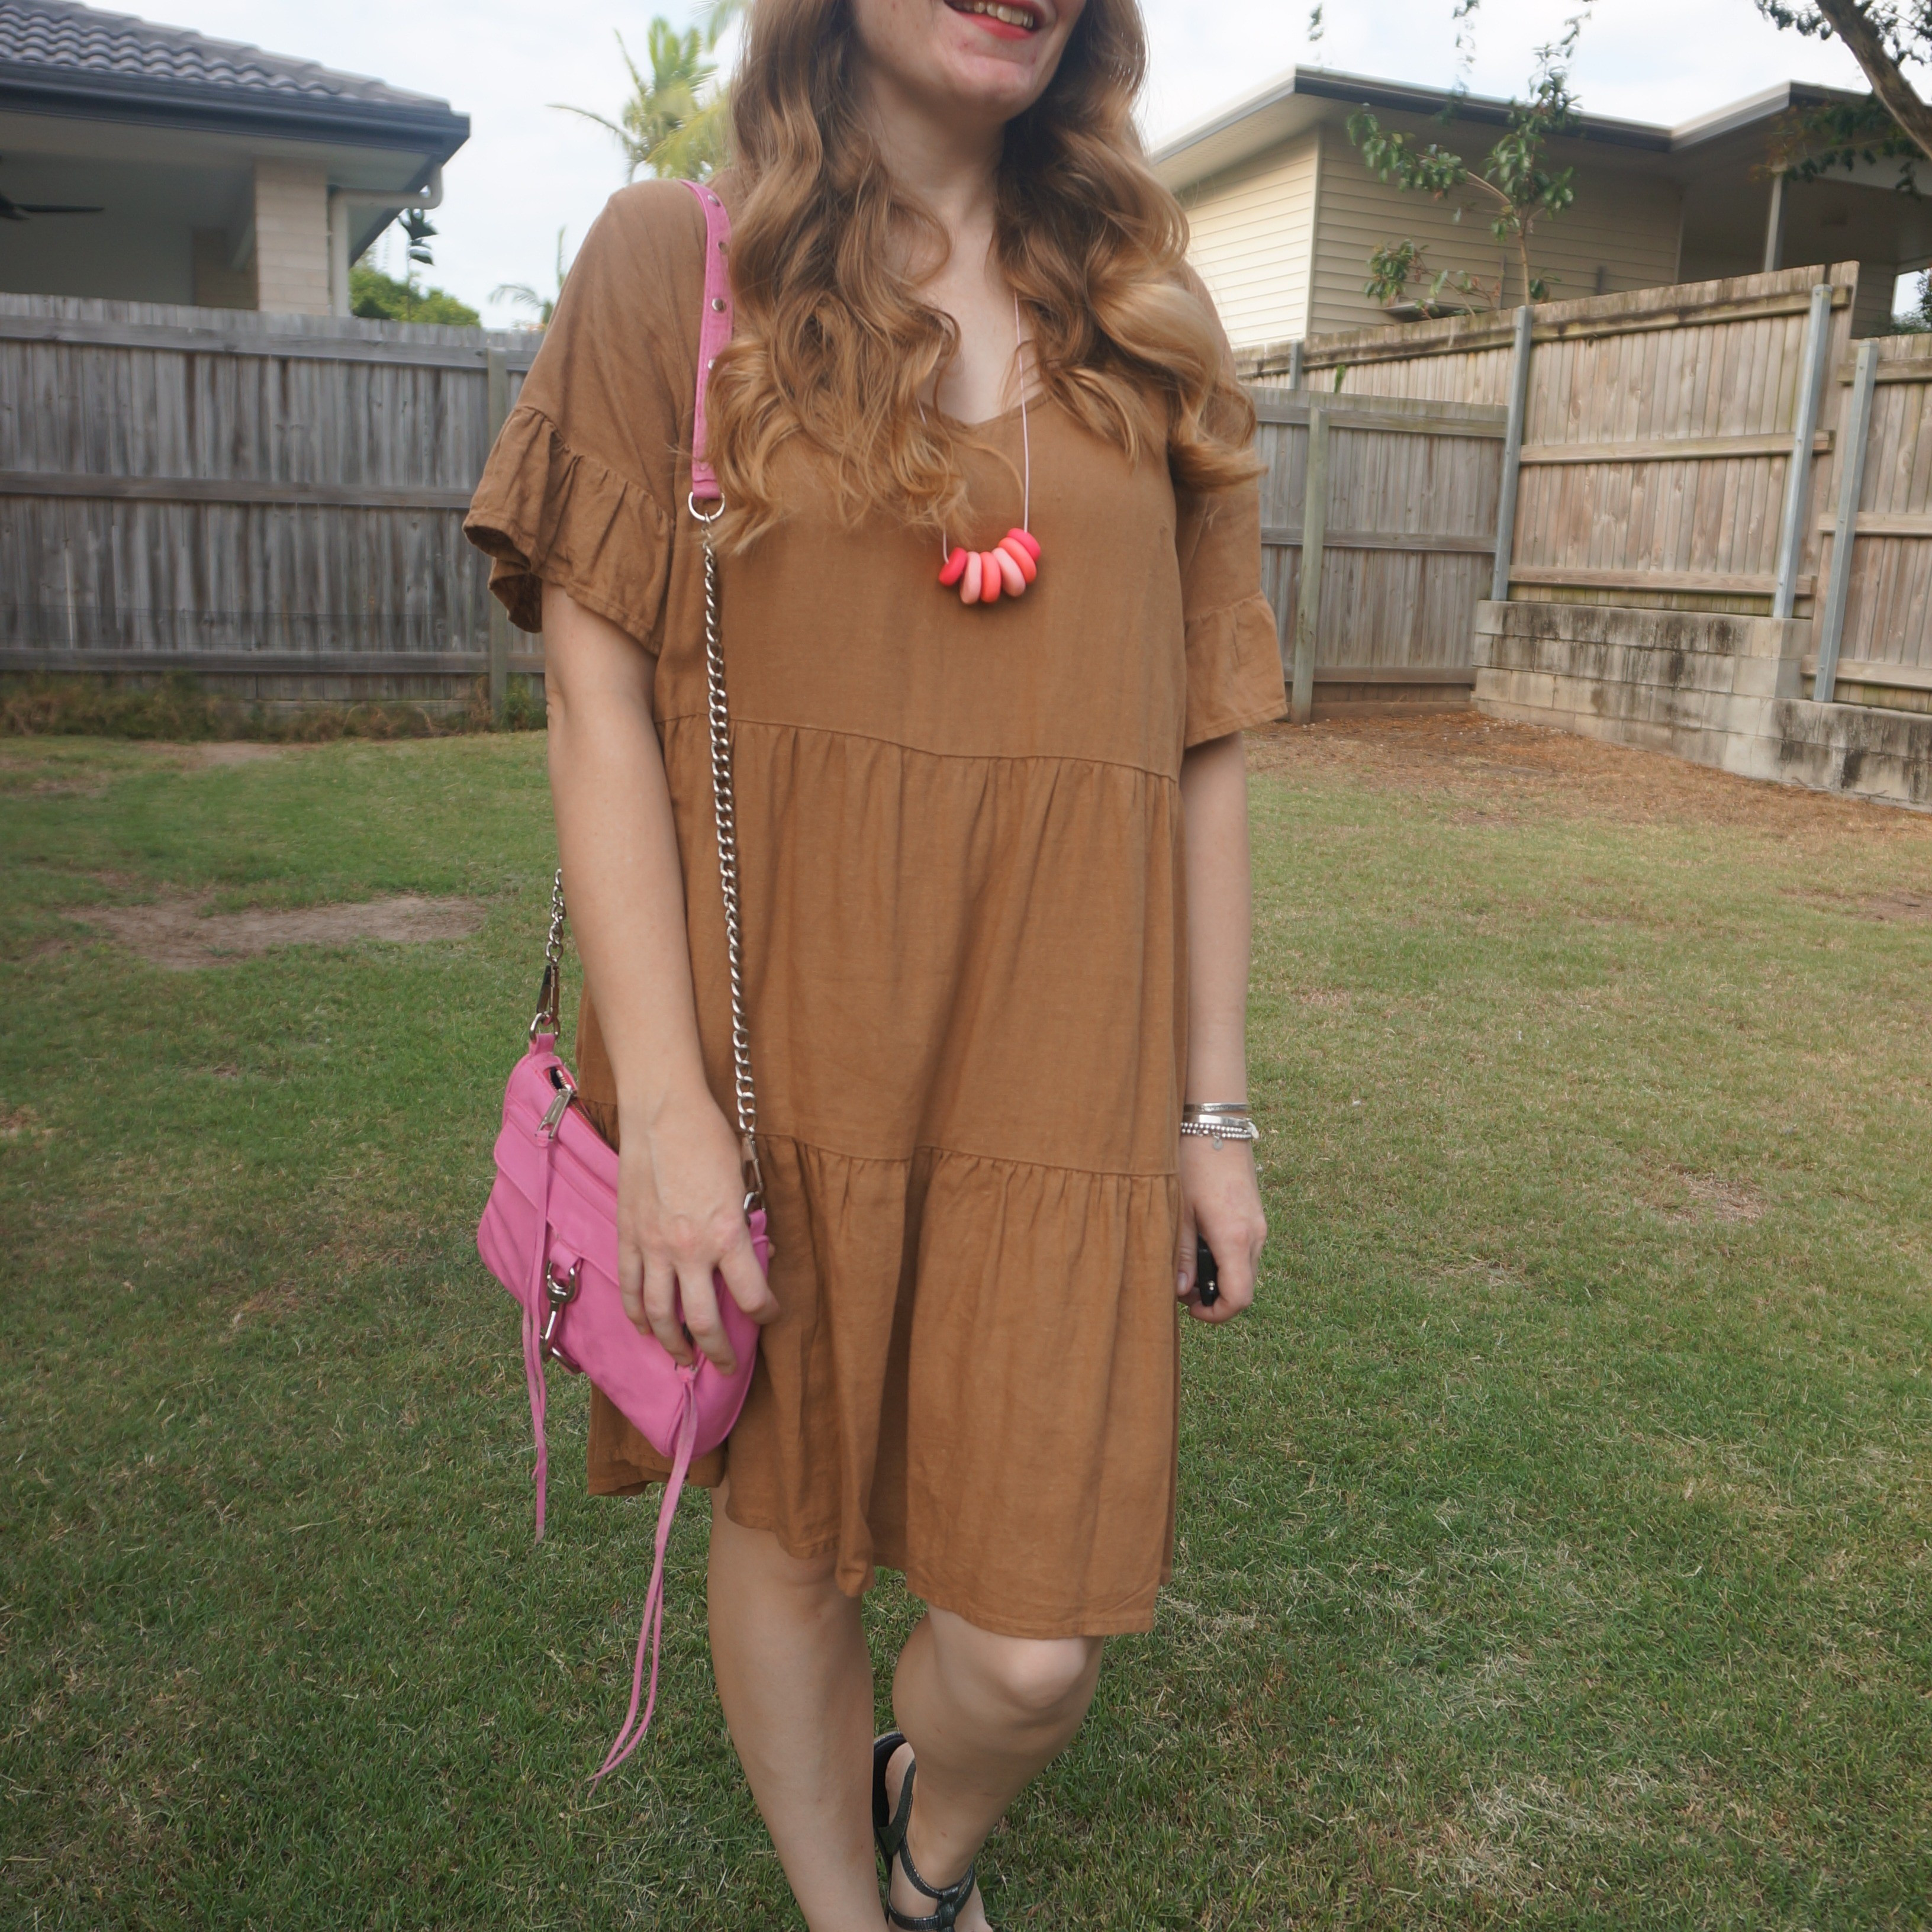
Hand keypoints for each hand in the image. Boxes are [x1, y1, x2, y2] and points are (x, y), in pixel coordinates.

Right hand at [616, 1085, 779, 1372]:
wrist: (662, 1112)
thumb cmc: (709, 1139)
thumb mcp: (742, 1182)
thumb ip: (746, 1223)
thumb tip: (755, 1254)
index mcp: (726, 1234)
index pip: (752, 1295)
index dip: (766, 1312)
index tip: (769, 1314)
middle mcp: (689, 1249)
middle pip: (704, 1321)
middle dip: (719, 1352)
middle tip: (727, 1367)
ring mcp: (653, 1247)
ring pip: (660, 1316)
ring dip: (675, 1345)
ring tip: (684, 1360)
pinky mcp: (628, 1238)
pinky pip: (631, 1289)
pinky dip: (637, 1316)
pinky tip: (646, 1330)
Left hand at [1176, 1135, 1265, 1324]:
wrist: (1214, 1124)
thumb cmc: (1191, 1163)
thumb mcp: (1177, 1211)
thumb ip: (1182, 1254)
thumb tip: (1183, 1290)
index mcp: (1235, 1238)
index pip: (1238, 1298)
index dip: (1215, 1314)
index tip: (1190, 1309)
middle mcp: (1255, 1235)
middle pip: (1243, 1288)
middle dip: (1212, 1296)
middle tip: (1180, 1284)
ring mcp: (1259, 1225)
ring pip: (1244, 1270)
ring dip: (1218, 1277)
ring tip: (1187, 1262)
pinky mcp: (1255, 1215)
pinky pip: (1245, 1251)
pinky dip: (1225, 1259)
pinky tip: (1200, 1242)